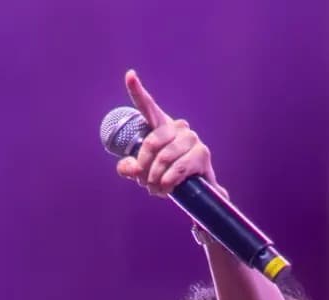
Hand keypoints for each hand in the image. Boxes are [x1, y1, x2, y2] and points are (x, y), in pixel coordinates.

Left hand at [115, 70, 218, 197]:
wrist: (197, 194)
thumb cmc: (169, 178)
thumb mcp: (146, 174)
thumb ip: (132, 169)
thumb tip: (126, 168)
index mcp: (162, 126)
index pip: (148, 107)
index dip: (137, 92)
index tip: (129, 75)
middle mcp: (178, 127)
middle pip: (151, 143)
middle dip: (143, 168)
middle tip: (144, 183)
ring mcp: (192, 139)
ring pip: (164, 158)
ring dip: (155, 179)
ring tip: (155, 189)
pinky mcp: (202, 154)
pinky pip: (177, 169)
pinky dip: (168, 182)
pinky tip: (167, 189)